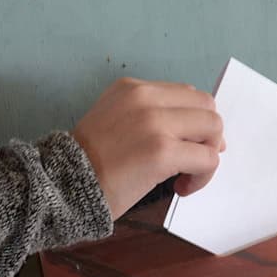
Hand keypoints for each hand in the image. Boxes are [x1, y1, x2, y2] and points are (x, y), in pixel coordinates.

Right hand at [72, 78, 224, 219]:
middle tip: (191, 162)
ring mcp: (155, 123)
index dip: (195, 122)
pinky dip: (202, 177)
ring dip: (208, 156)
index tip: (185, 145)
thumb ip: (152, 116)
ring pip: (213, 129)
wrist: (63, 185)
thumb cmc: (90, 163)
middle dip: (207, 137)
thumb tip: (200, 132)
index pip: (188, 94)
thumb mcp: (116, 120)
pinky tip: (180, 188)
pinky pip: (208, 159)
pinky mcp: (162, 152)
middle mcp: (145, 98)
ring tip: (185, 176)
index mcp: (133, 88)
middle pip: (207, 107)